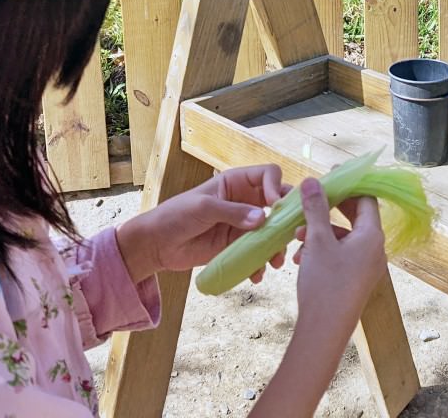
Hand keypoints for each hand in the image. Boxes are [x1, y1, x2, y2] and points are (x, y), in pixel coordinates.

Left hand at [116, 165, 289, 283]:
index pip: (269, 175)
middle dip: (287, 218)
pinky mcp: (237, 246)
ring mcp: (243, 225)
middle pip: (278, 203)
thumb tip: (263, 219)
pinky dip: (261, 263)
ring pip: (272, 231)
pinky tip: (256, 273)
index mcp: (236, 182)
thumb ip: (233, 212)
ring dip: (277, 245)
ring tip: (275, 262)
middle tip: (291, 235)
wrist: (156, 245)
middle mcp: (245, 201)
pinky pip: (258, 253)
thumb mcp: (204, 208)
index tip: (276, 206)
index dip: (277, 186)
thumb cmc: (175, 216)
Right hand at [292, 178, 386, 337]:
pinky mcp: (355, 280)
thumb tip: (313, 180)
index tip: (327, 178)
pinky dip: (323, 250)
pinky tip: (301, 257)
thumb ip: (316, 208)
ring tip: (297, 236)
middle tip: (309, 202)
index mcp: (372, 236)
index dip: (347, 186)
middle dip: (329, 209)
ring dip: (321, 231)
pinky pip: (342, 255)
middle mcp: (375, 249)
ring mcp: (366, 266)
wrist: (324, 331)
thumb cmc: (325, 283)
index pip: (365, 199)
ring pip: (344, 237)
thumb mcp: (317, 241)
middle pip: (355, 217)